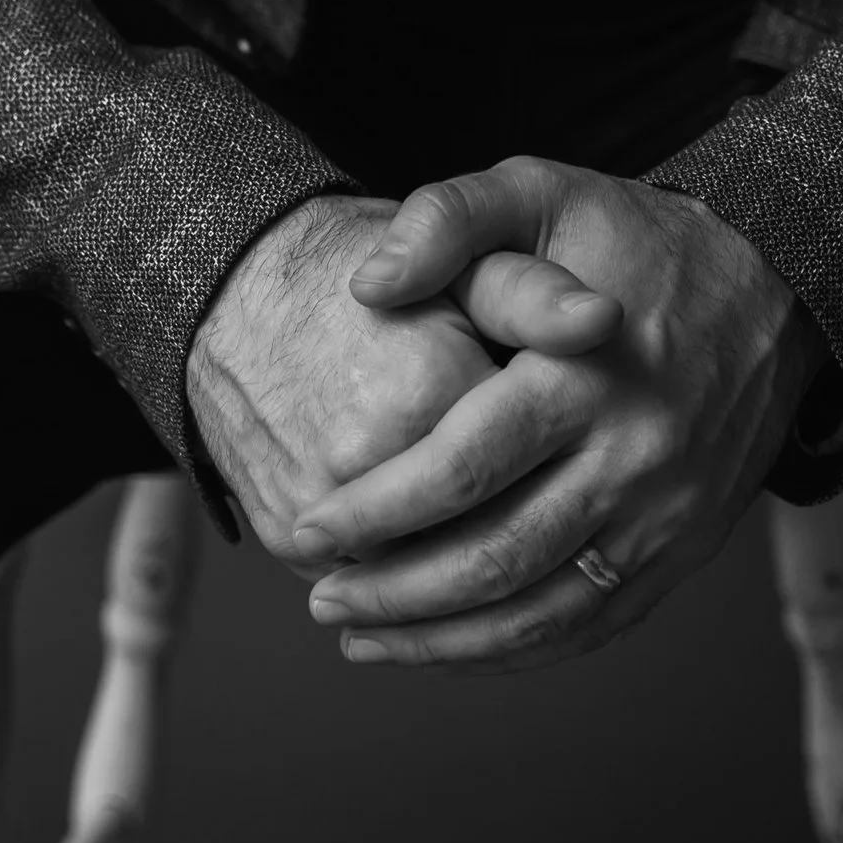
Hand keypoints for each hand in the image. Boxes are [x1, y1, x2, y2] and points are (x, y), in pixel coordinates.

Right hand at [185, 191, 620, 562]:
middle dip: (538, 527)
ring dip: (484, 574)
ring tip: (511, 522)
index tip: (580, 438)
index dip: (570, 454)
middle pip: (492, 534)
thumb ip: (536, 293)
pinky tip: (449, 542)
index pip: (537, 461)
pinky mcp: (288, 540)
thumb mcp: (462, 260)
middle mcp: (367, 463)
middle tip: (559, 494)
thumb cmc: (368, 273)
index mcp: (430, 391)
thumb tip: (604, 319)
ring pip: (438, 576)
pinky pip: (379, 581)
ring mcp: (320, 511)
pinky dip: (418, 579)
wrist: (239, 293)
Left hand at [288, 157, 826, 670]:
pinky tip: (451, 646)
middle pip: (495, 559)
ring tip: (363, 637)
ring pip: (539, 612)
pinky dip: (512, 652)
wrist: (779, 283)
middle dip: (394, 593)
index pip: (464, 468)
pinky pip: (589, 625)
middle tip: (323, 598)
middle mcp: (632, 459)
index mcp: (585, 375)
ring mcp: (665, 517)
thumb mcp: (541, 192)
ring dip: (442, 641)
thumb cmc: (638, 237)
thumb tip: (367, 284)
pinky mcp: (684, 551)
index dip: (378, 510)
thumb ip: (448, 220)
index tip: (311, 526)